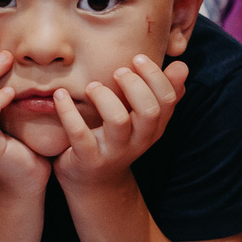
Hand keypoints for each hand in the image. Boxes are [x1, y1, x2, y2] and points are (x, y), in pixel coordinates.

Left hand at [53, 54, 188, 192]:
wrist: (95, 183)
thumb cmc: (116, 140)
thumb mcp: (141, 119)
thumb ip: (160, 93)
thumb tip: (181, 66)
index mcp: (154, 127)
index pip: (167, 100)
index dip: (155, 75)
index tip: (137, 58)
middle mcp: (139, 140)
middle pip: (149, 111)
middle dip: (134, 84)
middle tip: (118, 71)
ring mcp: (114, 152)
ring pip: (118, 121)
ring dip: (104, 97)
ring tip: (91, 87)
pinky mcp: (88, 159)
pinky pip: (80, 134)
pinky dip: (68, 112)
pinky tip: (60, 95)